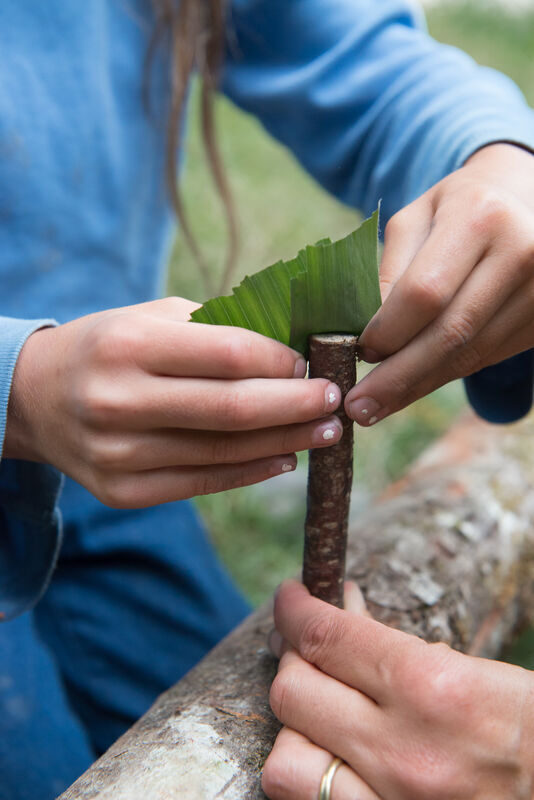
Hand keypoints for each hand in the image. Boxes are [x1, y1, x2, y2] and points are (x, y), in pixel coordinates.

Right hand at [4, 297, 342, 506]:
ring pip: (223, 453)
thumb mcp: (153, 318)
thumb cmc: (109, 346)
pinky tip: (285, 458)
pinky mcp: (122, 491)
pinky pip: (202, 483)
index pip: (229, 355)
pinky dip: (251, 472)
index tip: (314, 363)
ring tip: (324, 432)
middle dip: (297, 405)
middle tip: (336, 401)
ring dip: (285, 443)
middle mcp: (119, 400)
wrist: (34, 398)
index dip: (281, 362)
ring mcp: (117, 453)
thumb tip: (294, 351)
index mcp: (129, 344)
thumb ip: (218, 331)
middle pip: (233, 410)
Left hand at [263, 580, 533, 798]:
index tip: (291, 598)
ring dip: (294, 726)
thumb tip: (342, 618)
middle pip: (294, 690)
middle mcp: (403, 749)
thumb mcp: (470, 669)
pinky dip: (311, 773)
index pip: (326, 637)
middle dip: (291, 656)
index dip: (295, 609)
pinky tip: (328, 752)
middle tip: (303, 644)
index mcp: (429, 688)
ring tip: (315, 707)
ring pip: (286, 760)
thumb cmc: (526, 725)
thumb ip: (396, 649)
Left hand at [346, 143, 533, 426]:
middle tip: (359, 409)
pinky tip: (416, 385)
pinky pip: (488, 357)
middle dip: (399, 378)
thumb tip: (367, 341)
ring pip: (471, 354)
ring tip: (379, 406)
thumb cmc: (457, 207)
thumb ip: (389, 272)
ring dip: (420, 385)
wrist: (524, 198)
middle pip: (451, 333)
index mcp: (479, 217)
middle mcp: (521, 252)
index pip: (425, 292)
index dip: (389, 331)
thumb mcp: (415, 220)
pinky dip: (447, 373)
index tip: (359, 353)